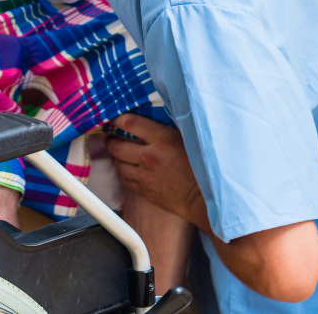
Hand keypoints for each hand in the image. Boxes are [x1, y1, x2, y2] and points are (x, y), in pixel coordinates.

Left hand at [106, 113, 206, 229]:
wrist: (206, 199)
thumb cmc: (202, 167)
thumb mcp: (187, 139)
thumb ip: (167, 130)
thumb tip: (152, 121)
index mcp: (162, 139)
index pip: (129, 123)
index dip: (117, 119)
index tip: (113, 118)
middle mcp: (149, 157)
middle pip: (117, 145)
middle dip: (111, 139)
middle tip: (111, 136)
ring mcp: (145, 176)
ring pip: (118, 164)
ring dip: (115, 156)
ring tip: (117, 152)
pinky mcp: (145, 191)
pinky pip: (124, 180)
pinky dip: (121, 172)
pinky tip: (125, 168)